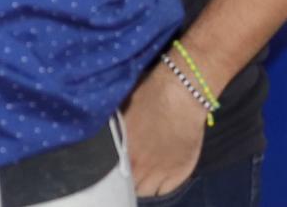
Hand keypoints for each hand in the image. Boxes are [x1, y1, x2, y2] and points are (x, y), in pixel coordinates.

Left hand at [123, 62, 207, 198]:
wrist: (180, 94)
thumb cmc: (148, 95)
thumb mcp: (122, 112)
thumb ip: (115, 132)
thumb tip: (106, 138)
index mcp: (121, 151)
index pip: (111, 176)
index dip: (113, 173)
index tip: (115, 167)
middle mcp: (140, 166)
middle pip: (129, 186)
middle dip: (127, 179)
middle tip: (130, 169)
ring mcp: (161, 171)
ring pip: (147, 191)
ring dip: (143, 185)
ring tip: (144, 174)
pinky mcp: (180, 171)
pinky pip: (165, 190)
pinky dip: (161, 186)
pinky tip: (159, 177)